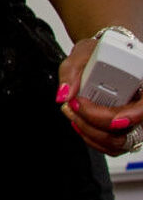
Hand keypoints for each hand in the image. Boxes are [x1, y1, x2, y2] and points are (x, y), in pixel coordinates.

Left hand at [57, 40, 142, 156]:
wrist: (100, 56)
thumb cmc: (98, 54)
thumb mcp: (82, 54)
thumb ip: (71, 72)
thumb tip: (64, 94)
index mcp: (140, 83)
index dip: (129, 116)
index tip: (109, 117)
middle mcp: (140, 105)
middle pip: (127, 130)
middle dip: (94, 122)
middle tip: (73, 104)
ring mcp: (132, 121)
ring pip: (117, 142)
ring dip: (88, 131)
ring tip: (71, 111)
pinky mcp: (121, 130)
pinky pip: (109, 145)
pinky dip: (90, 137)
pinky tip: (77, 120)